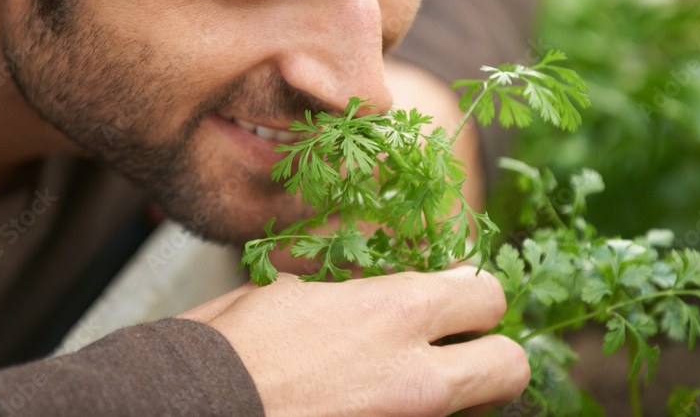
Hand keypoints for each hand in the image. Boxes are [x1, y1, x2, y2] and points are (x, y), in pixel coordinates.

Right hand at [179, 266, 528, 415]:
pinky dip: (418, 415)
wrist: (188, 406)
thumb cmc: (225, 348)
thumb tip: (349, 296)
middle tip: (459, 351)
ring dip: (460, 396)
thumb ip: (338, 294)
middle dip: (492, 354)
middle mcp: (415, 372)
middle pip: (511, 363)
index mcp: (391, 309)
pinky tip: (372, 406)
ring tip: (413, 387)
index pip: (485, 294)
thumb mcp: (284, 295)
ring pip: (480, 412)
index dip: (473, 297)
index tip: (457, 301)